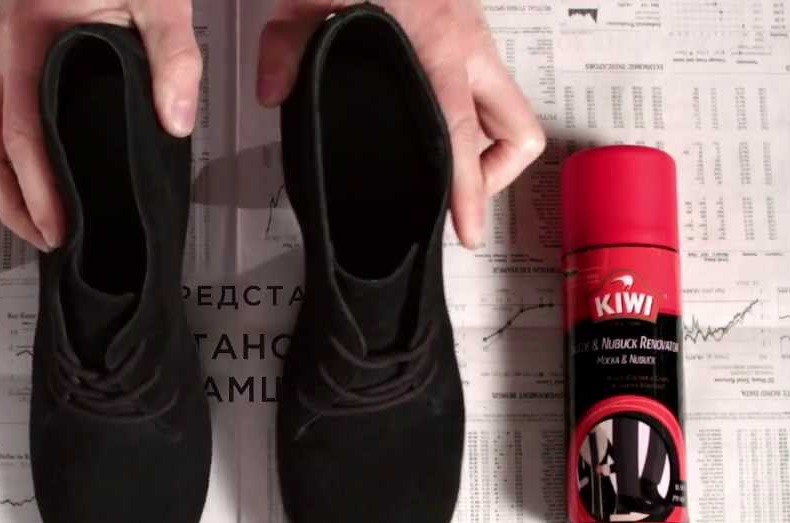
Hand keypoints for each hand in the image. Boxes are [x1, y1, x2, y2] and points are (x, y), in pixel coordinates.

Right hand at [0, 0, 202, 249]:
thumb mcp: (157, 0)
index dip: (36, 191)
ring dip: (0, 188)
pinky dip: (2, 161)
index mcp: (26, 36)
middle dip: (9, 205)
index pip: (20, 132)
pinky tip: (32, 183)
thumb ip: (173, 57)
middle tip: (48, 242)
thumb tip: (174, 121)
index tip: (59, 229)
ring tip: (39, 225)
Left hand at [257, 0, 544, 248]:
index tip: (467, 228)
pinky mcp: (468, 28)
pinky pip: (488, 85)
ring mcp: (476, 35)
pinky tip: (431, 117)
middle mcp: (472, 43)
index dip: (471, 189)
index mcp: (440, 44)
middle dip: (495, 175)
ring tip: (444, 165)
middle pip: (517, 131)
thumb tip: (272, 94)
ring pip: (510, 108)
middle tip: (458, 198)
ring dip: (488, 143)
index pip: (464, 134)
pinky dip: (473, 110)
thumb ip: (286, 45)